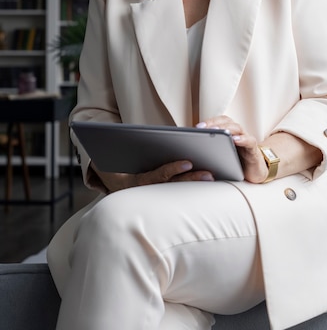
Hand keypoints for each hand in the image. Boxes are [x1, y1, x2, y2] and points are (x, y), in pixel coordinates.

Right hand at [90, 159, 214, 192]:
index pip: (157, 176)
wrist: (111, 185)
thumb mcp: (113, 163)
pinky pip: (178, 188)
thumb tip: (118, 136)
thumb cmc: (114, 168)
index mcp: (137, 182)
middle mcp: (149, 190)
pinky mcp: (161, 192)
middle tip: (210, 174)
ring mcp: (156, 192)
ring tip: (211, 176)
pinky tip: (204, 177)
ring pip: (178, 187)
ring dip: (195, 181)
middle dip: (192, 179)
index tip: (188, 163)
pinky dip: (191, 183)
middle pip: (173, 184)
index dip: (172, 169)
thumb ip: (118, 151)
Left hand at [197, 115, 267, 183]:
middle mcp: (237, 133)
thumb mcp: (220, 155)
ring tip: (217, 131)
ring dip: (227, 128)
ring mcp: (246, 140)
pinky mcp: (253, 150)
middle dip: (214, 123)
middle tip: (203, 128)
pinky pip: (249, 142)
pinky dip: (243, 139)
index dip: (208, 121)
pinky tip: (235, 140)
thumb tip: (191, 148)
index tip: (196, 127)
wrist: (253, 173)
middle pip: (227, 122)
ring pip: (237, 128)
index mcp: (228, 132)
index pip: (218, 121)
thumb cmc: (235, 163)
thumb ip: (209, 149)